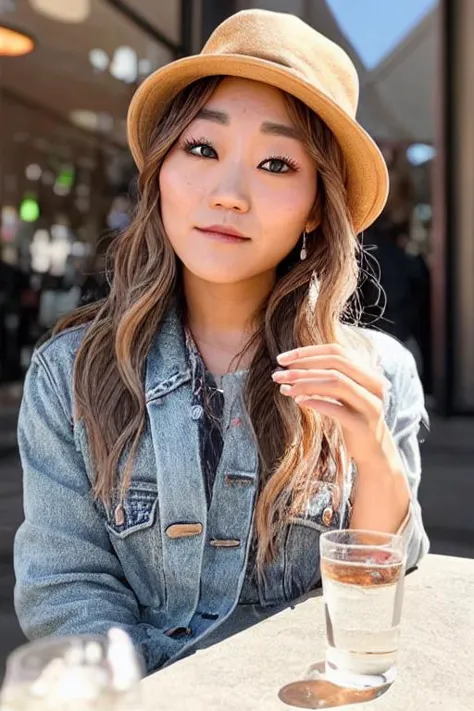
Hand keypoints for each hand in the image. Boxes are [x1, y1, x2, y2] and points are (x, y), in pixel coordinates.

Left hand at [271, 343, 390, 465]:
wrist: (373, 453)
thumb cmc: (351, 420)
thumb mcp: (340, 396)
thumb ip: (324, 380)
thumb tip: (288, 370)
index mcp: (366, 373)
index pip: (336, 351)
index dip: (307, 352)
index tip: (282, 359)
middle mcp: (372, 384)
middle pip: (336, 364)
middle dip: (303, 367)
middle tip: (278, 375)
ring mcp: (369, 404)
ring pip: (337, 383)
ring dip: (306, 383)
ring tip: (285, 388)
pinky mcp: (362, 424)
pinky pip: (337, 409)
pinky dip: (316, 402)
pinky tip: (299, 402)